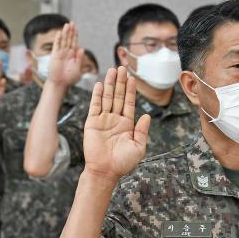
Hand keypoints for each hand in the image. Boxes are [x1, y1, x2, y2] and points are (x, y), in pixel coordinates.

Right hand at [48, 22, 83, 88]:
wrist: (61, 83)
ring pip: (63, 41)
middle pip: (69, 39)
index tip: (76, 27)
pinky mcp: (55, 56)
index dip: (75, 35)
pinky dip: (58, 39)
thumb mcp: (78, 68)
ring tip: (67, 25)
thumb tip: (82, 48)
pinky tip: (60, 33)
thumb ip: (79, 58)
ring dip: (65, 33)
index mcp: (73, 55)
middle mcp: (67, 53)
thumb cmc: (70, 78)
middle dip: (70, 31)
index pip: (74, 42)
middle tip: (72, 23)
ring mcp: (60, 53)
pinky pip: (57, 46)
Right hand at [84, 67, 150, 181]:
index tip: (132, 77)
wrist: (106, 171)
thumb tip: (146, 115)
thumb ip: (142, 130)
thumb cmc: (123, 162)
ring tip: (112, 70)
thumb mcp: (138, 146)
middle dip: (120, 82)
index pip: (129, 102)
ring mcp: (103, 120)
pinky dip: (97, 95)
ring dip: (109, 84)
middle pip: (118, 96)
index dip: (130, 90)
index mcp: (127, 124)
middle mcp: (115, 119)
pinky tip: (99, 84)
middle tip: (122, 67)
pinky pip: (95, 106)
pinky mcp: (92, 123)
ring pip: (107, 98)